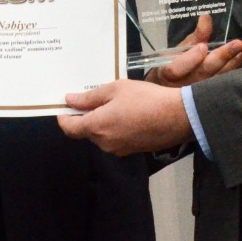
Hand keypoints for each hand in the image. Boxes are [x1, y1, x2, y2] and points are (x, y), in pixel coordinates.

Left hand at [59, 80, 191, 155]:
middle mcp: (104, 143)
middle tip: (92, 98)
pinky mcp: (132, 150)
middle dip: (85, 117)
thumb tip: (70, 101)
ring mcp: (119, 149)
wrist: (178, 117)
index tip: (64, 107)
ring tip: (114, 104)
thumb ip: (90, 97)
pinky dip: (115, 128)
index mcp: (97, 127)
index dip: (64, 118)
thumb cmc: (146, 99)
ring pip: (101, 135)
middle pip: (86, 131)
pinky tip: (127, 114)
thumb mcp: (116, 90)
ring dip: (101, 122)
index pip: (70, 128)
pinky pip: (115, 139)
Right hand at [145, 13, 241, 87]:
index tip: (202, 47)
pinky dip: (233, 70)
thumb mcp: (180, 49)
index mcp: (167, 74)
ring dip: (232, 64)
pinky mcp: (210, 97)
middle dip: (221, 57)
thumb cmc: (174, 66)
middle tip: (237, 44)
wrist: (173, 91)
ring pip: (216, 80)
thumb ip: (195, 36)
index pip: (175, 69)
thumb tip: (206, 17)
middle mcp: (182, 87)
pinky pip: (223, 83)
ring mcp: (197, 95)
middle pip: (202, 73)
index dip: (189, 59)